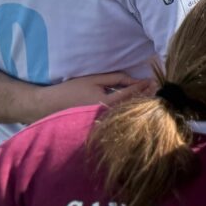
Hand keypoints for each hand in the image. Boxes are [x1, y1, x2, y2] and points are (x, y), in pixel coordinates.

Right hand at [32, 71, 152, 120]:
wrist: (49, 106)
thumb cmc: (72, 90)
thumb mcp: (94, 80)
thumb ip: (115, 79)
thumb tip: (133, 79)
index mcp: (104, 103)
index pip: (129, 95)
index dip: (142, 87)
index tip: (152, 80)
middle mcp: (105, 116)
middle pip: (130, 106)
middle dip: (143, 97)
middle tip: (156, 88)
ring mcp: (102, 123)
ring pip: (125, 113)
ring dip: (137, 104)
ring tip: (149, 95)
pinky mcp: (99, 126)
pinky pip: (117, 117)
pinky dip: (126, 110)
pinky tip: (134, 104)